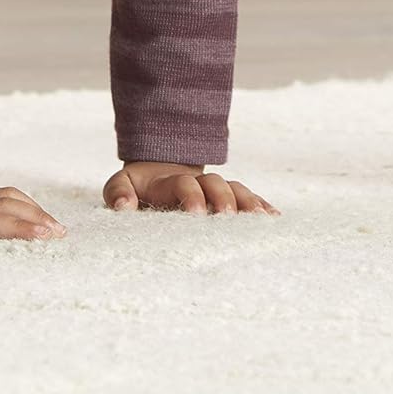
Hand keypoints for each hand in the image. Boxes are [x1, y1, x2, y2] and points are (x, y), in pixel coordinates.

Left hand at [103, 161, 278, 215]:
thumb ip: (118, 193)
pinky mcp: (229, 199)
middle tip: (228, 216)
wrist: (160, 174)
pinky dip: (262, 207)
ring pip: (237, 190)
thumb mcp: (122, 185)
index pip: (184, 184)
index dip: (192, 196)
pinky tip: (274, 219)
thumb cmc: (138, 188)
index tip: (197, 213)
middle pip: (216, 184)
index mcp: (173, 181)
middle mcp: (200, 183)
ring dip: (248, 203)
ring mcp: (217, 190)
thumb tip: (123, 208)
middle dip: (223, 199)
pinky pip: (249, 200)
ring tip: (260, 219)